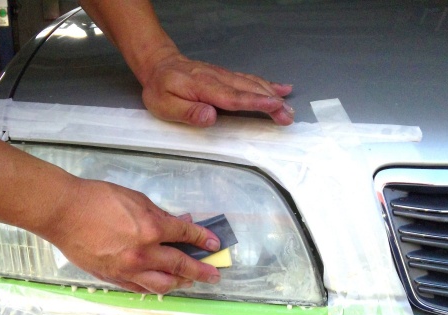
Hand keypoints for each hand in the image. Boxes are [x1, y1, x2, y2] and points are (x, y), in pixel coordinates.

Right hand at [46, 178, 220, 293]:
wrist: (63, 212)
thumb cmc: (97, 199)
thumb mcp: (135, 199)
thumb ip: (159, 215)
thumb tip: (177, 223)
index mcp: (151, 228)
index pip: (185, 235)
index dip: (203, 240)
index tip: (214, 244)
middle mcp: (143, 253)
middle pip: (180, 266)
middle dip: (201, 271)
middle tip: (214, 275)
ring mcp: (128, 268)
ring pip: (162, 283)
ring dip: (181, 283)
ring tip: (190, 282)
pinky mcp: (113, 277)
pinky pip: (140, 287)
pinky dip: (154, 286)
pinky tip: (162, 285)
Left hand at [140, 47, 294, 127]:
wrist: (159, 64)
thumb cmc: (160, 88)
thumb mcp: (164, 105)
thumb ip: (188, 112)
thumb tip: (211, 117)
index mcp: (204, 87)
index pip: (234, 97)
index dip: (255, 102)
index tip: (274, 106)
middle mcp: (218, 79)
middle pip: (249, 90)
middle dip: (271, 102)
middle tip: (288, 116)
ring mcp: (224, 76)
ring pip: (252, 84)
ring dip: (273, 95)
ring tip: (289, 109)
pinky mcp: (226, 76)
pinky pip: (250, 80)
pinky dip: (268, 84)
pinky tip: (282, 89)